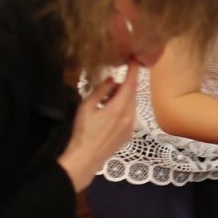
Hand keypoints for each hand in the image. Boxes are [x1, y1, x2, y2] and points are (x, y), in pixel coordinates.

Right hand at [58, 63, 139, 191]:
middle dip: (126, 85)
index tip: (135, 60)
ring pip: (132, 105)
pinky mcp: (129, 135)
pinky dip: (123, 109)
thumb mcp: (87, 107)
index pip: (131, 84)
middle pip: (132, 94)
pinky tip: (109, 113)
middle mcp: (129, 117)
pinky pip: (130, 116)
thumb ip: (101, 91)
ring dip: (123, 98)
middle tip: (112, 83)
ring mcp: (131, 127)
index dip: (133, 71)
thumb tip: (112, 79)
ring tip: (106, 100)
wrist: (86, 158)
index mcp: (119, 108)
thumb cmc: (83, 132)